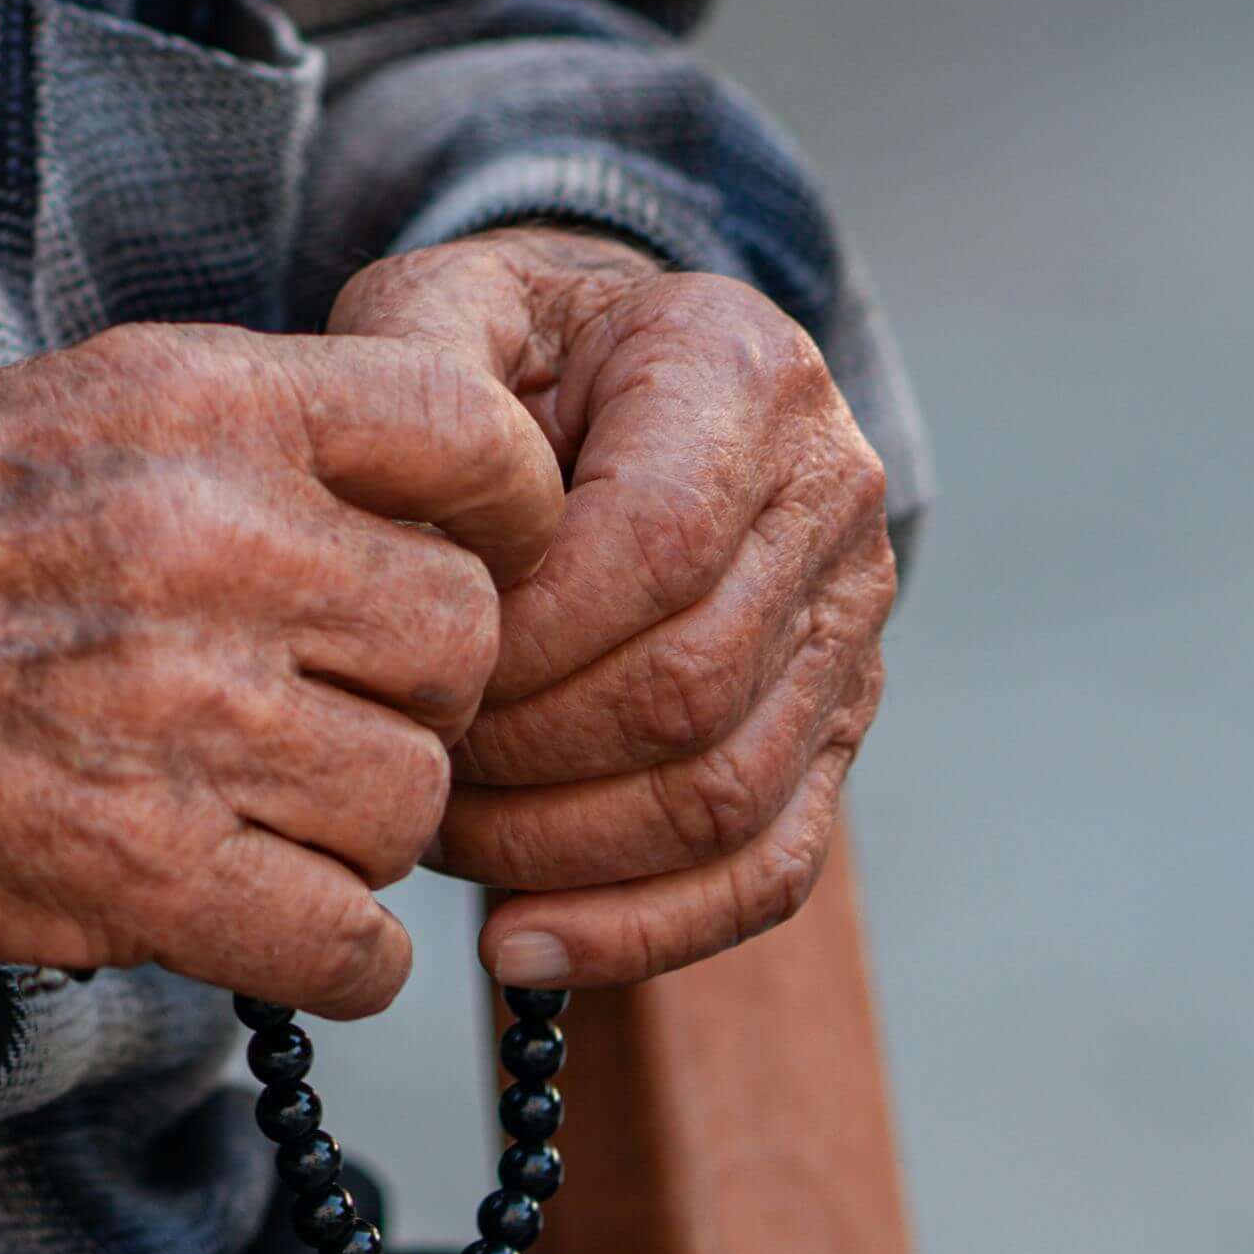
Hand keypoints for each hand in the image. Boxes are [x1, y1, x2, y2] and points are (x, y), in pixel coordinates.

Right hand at [0, 323, 566, 1016]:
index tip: (458, 562)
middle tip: (319, 712)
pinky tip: (256, 917)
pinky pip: (348, 941)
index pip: (476, 433)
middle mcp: (210, 531)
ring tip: (253, 811)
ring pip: (413, 799)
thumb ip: (259, 454)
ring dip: (357, 829)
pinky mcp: (132, 863)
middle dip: (413, 695)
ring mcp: (178, 702)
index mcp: (197, 392)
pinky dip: (325, 953)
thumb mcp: (77, 403)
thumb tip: (432, 545)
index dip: (499, 519)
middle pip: (463, 639)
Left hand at [326, 229, 896, 987]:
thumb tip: (420, 538)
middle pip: (692, 685)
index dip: (528, 635)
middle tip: (403, 765)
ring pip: (726, 796)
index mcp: (742, 369)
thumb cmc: (502, 349)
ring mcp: (850, 624)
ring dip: (561, 849)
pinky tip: (517, 946)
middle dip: (527, 753)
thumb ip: (416, 375)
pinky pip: (767, 871)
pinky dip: (639, 931)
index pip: (660, 543)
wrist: (607, 376)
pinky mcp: (837, 730)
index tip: (413, 666)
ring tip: (435, 839)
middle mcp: (829, 494)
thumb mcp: (441, 307)